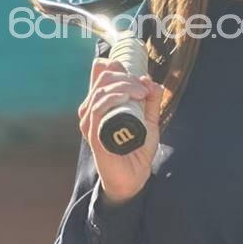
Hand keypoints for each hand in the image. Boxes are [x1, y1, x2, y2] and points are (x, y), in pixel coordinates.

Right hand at [78, 56, 162, 206]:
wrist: (133, 177)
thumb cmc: (137, 148)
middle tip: (145, 88)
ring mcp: (91, 123)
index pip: (101, 76)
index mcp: (101, 105)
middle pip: (103, 79)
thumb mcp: (148, 120)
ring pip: (101, 91)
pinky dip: (113, 97)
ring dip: (124, 85)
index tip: (136, 73)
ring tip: (142, 93)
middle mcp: (91, 111)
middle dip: (126, 76)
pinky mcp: (94, 134)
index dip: (115, 66)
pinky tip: (127, 96)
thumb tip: (150, 79)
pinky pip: (98, 109)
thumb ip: (151, 100)